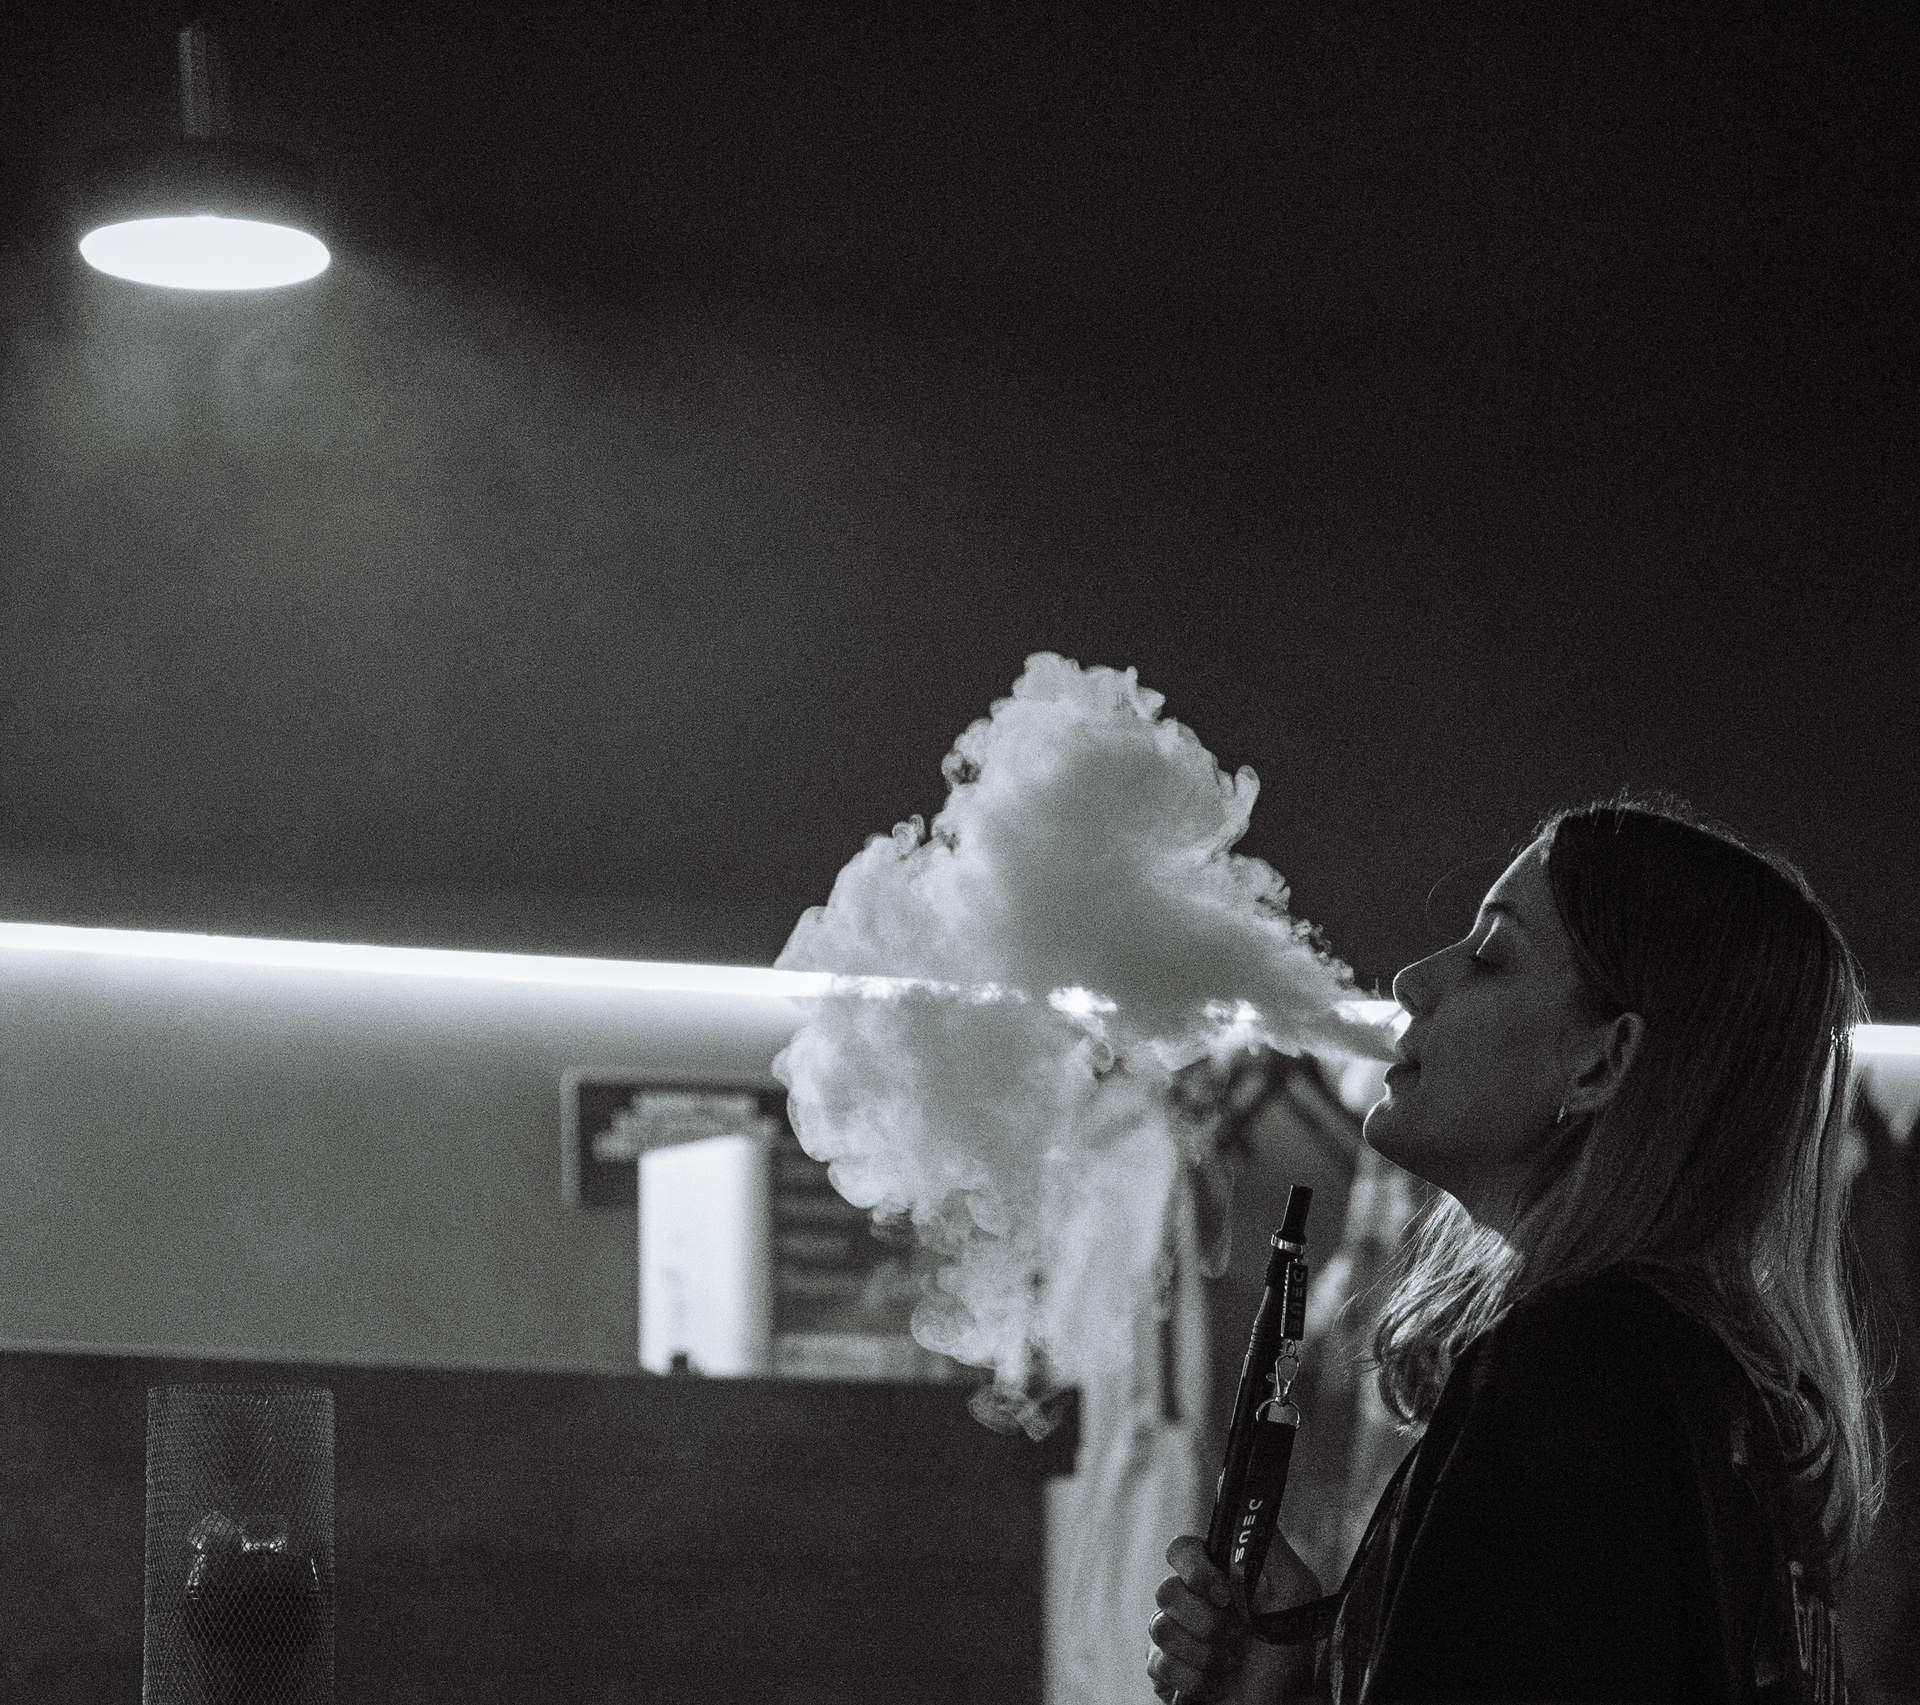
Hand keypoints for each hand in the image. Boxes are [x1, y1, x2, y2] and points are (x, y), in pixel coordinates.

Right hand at [1147, 1531, 1324, 1702]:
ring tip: (1230, 1665)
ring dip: (1204, 1654)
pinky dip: (1194, 1680)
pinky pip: (1157, 1665)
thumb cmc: (1291, 1650)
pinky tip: (1215, 1685)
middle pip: (1166, 1591)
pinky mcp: (1165, 1672)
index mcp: (1216, 1576)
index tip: (1224, 1594)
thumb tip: (1232, 1492)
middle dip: (1208, 1623)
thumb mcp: (1296, 1588)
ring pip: (1159, 1628)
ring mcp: (1174, 1637)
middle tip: (1240, 1641)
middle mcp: (1190, 1602)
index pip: (1181, 1549)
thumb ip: (1266, 1542)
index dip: (1195, 1569)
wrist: (1283, 1704)